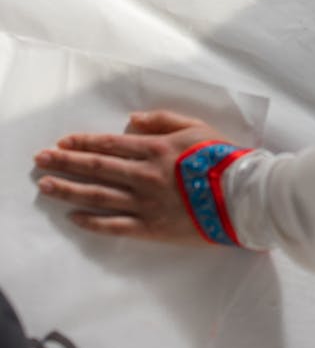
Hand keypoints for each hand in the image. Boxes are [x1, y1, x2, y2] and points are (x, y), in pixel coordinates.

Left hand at [34, 110, 231, 242]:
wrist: (240, 196)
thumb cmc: (221, 158)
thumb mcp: (195, 127)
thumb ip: (162, 120)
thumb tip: (132, 120)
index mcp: (155, 148)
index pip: (110, 144)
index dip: (83, 142)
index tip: (62, 142)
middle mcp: (144, 175)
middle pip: (96, 167)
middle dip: (65, 161)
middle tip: (41, 159)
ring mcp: (144, 203)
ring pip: (98, 194)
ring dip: (69, 188)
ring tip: (46, 185)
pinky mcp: (150, 228)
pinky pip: (113, 225)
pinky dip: (91, 220)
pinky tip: (73, 216)